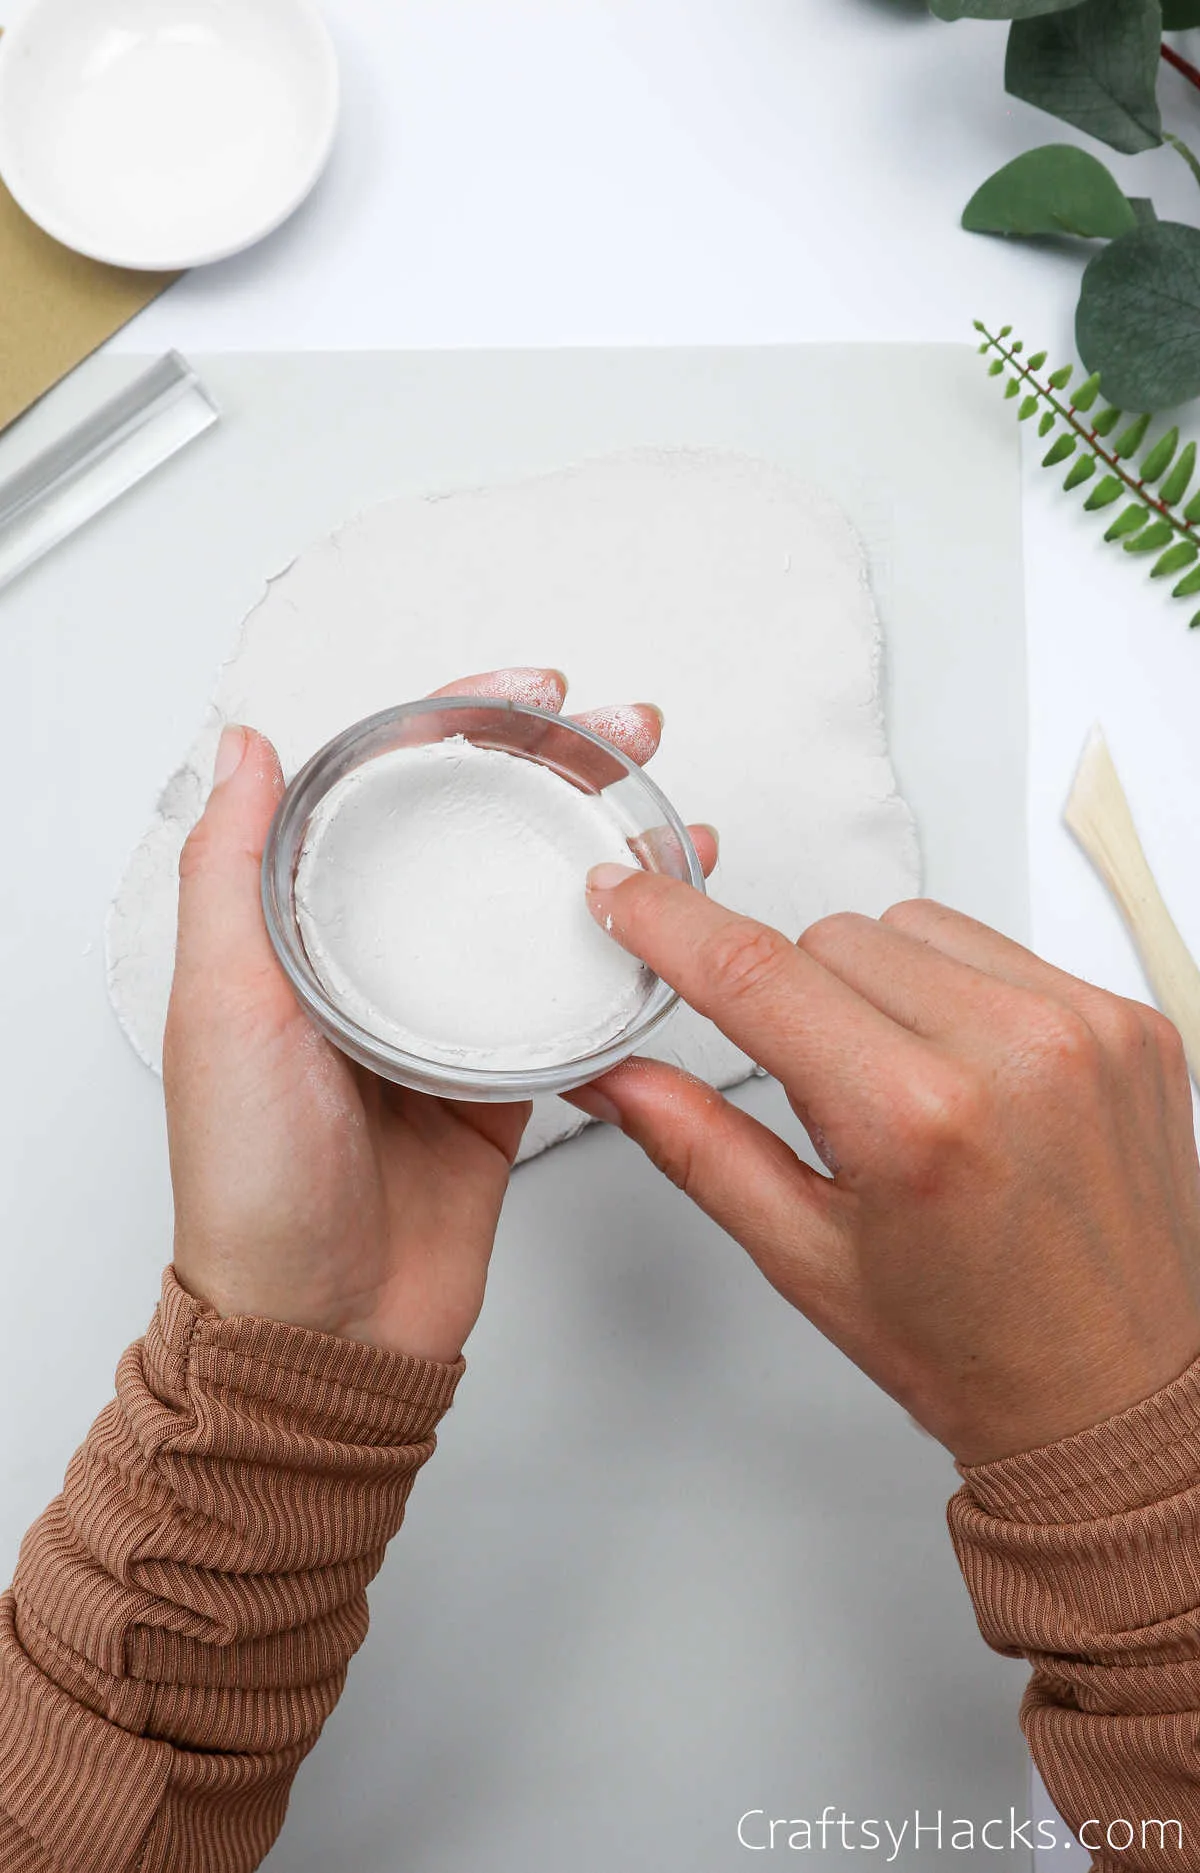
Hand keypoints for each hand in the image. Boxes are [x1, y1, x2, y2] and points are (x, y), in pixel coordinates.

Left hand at [163, 670, 717, 1364]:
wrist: (324, 1332)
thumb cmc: (253, 1186)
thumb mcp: (220, 1009)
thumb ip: (229, 875)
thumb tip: (236, 747)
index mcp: (305, 931)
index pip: (385, 790)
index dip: (458, 723)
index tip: (528, 693)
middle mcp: (379, 961)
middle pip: (475, 831)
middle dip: (556, 768)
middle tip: (626, 733)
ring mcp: (448, 1017)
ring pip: (534, 903)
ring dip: (603, 844)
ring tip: (667, 806)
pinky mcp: (506, 1078)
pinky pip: (572, 999)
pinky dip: (626, 952)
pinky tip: (672, 918)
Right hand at [568, 876, 1199, 1463]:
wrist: (1120, 1397)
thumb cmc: (975, 1349)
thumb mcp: (806, 1257)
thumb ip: (698, 1146)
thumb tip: (615, 1076)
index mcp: (914, 1119)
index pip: (755, 974)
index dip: (672, 923)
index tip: (626, 896)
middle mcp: (1011, 1052)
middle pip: (829, 938)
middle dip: (792, 996)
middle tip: (821, 1092)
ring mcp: (1084, 1025)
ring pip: (911, 926)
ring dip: (876, 983)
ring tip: (903, 1084)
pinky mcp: (1131, 1017)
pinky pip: (999, 946)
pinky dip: (958, 989)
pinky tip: (968, 1075)